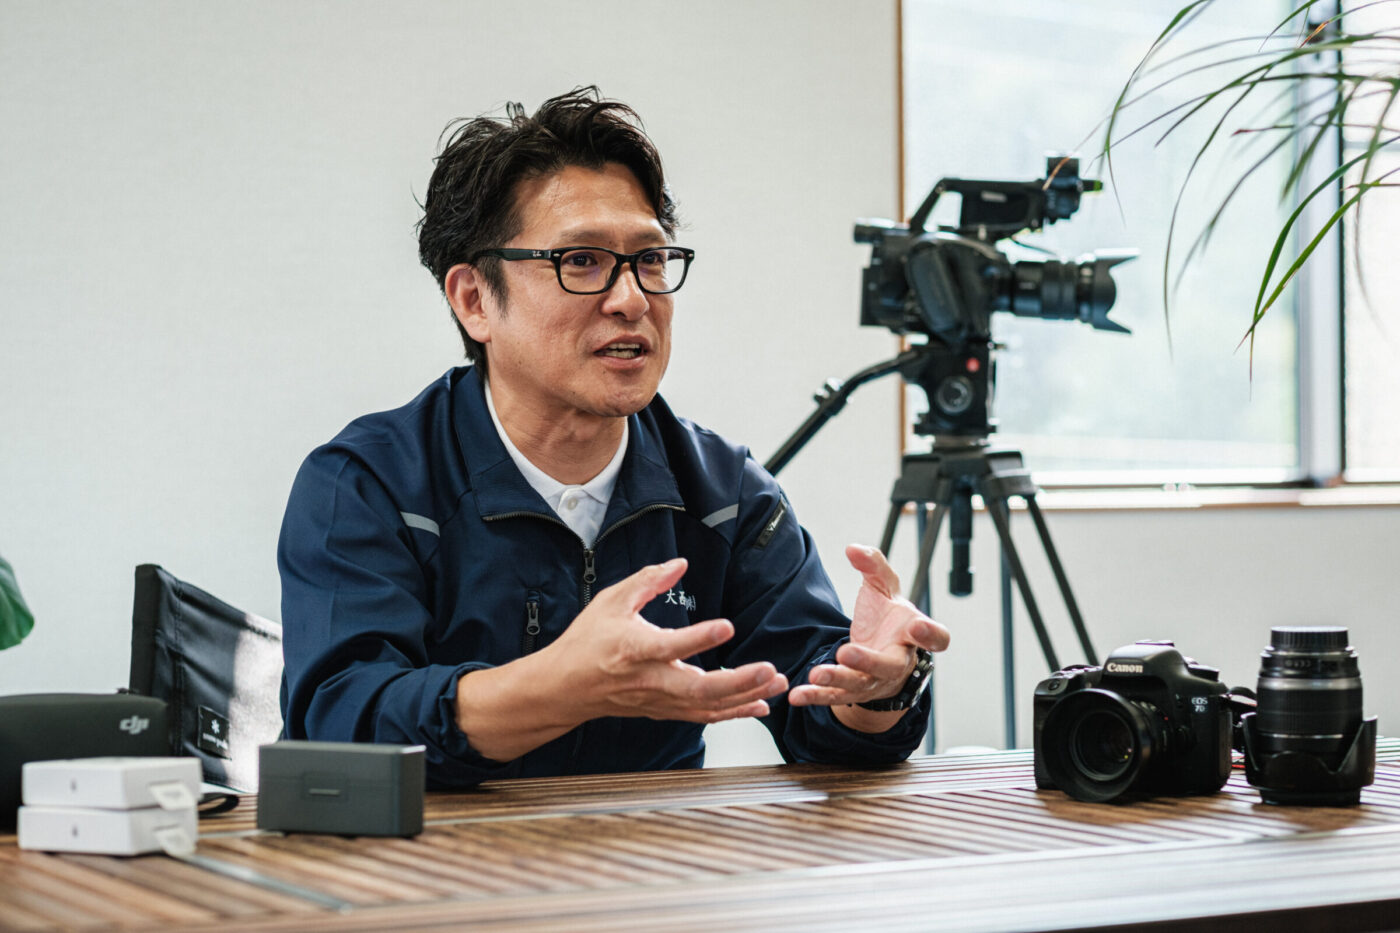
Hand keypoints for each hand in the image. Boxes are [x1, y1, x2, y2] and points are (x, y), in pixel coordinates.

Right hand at [556, 557, 788, 723]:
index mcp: (633, 649)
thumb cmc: (587, 642)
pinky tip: (759, 704)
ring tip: (776, 683)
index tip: (727, 624)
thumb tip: (681, 563)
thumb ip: (648, 580)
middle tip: (768, 670)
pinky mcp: (664, 710)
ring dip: (745, 697)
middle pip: (698, 688)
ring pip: (707, 706)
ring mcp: (658, 700)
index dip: (699, 637)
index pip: (670, 645)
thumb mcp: (611, 600)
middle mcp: (649, 680)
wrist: (565, 687)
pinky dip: (733, 712)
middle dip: (738, 682)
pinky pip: (703, 715)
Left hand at [788, 544, 949, 708]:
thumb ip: (873, 565)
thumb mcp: (884, 586)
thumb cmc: (888, 617)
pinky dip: (816, 697)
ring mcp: (875, 680)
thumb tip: (853, 549)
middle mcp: (897, 661)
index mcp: (913, 633)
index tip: (918, 627)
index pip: (936, 637)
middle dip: (868, 661)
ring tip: (815, 674)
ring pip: (859, 684)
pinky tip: (796, 696)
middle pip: (888, 666)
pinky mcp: (853, 692)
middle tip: (846, 652)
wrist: (882, 649)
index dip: (931, 634)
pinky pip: (834, 697)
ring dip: (837, 680)